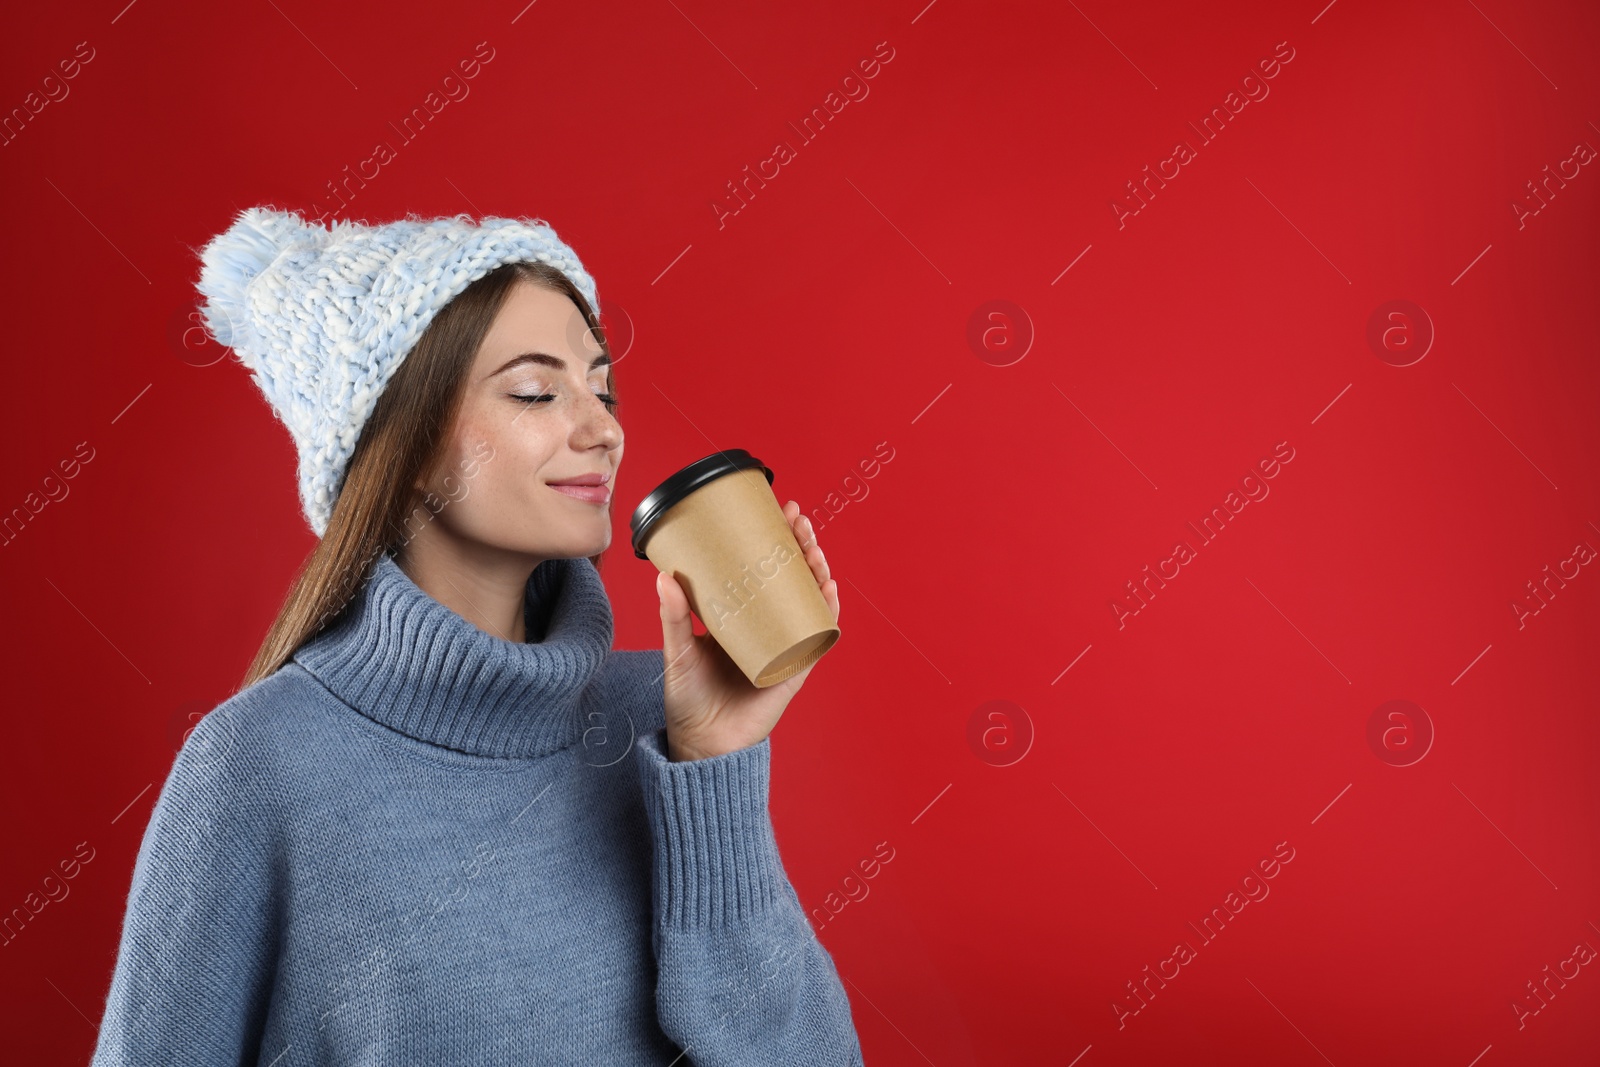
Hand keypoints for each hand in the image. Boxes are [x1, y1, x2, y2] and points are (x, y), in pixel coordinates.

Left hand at [655, 499, 839, 760]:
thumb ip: (673, 617)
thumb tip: (664, 576)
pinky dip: (827, 613)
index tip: (778, 511)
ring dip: (818, 572)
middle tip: (798, 520)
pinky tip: (828, 591)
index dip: (775, 539)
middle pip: (793, 577)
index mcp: (741, 615)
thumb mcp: (677, 651)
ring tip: (812, 549)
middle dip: (801, 546)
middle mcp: (767, 626)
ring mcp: (785, 644)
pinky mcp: (795, 668)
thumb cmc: (688, 697)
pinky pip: (817, 636)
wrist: (703, 744)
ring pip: (810, 600)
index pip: (763, 568)